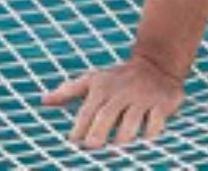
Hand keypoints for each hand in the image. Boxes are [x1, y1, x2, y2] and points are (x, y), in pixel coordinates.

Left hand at [41, 57, 185, 150]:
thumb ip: (69, 91)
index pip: (86, 112)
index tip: (75, 142)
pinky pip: (155, 122)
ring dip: (123, 138)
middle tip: (94, 146)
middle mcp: (123, 91)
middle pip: (106, 116)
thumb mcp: (95, 79)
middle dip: (97, 135)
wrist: (158, 60)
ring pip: (131, 123)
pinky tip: (144, 136)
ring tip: (119, 144)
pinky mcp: (163, 101)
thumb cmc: (119, 78)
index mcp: (103, 87)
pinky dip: (149, 133)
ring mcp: (144, 96)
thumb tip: (43, 100)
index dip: (78, 131)